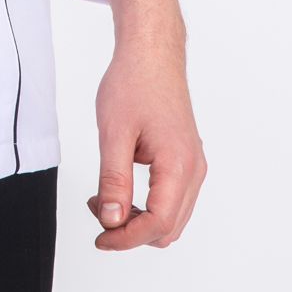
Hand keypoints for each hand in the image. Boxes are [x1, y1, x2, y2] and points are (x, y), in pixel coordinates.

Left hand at [83, 0, 205, 250]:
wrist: (152, 52)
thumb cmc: (134, 83)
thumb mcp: (114, 132)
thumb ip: (113, 180)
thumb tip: (111, 220)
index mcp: (179, 164)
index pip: (157, 223)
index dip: (126, 238)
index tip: (100, 238)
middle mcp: (194, 169)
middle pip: (168, 227)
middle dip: (131, 230)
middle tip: (97, 209)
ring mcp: (193, 164)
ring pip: (171, 216)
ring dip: (139, 218)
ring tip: (104, 196)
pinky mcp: (186, 158)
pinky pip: (171, 198)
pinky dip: (147, 203)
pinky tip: (120, 186)